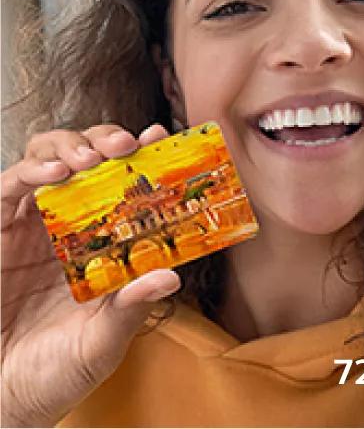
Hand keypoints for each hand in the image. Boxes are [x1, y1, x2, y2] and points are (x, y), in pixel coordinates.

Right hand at [1, 124, 180, 426]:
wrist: (5, 399)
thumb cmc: (56, 372)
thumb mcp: (103, 340)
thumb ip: (131, 306)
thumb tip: (171, 276)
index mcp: (100, 244)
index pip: (121, 188)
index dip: (141, 159)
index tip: (161, 140)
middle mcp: (65, 227)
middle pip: (85, 160)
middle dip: (106, 141)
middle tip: (127, 145)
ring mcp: (29, 227)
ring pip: (47, 160)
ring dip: (71, 147)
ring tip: (93, 159)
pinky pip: (8, 188)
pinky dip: (31, 170)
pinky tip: (55, 173)